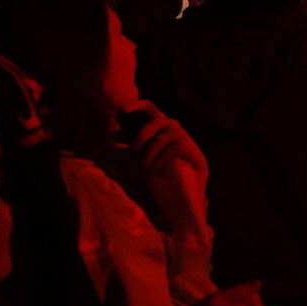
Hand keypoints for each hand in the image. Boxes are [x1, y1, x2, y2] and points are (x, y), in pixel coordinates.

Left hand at [127, 102, 211, 237]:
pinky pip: (175, 148)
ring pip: (164, 136)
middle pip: (158, 119)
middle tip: (134, 148)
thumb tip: (112, 137)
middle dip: (143, 132)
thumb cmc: (160, 177)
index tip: (124, 110)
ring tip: (144, 170)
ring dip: (151, 153)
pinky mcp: (194, 151)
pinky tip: (156, 171)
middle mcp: (174, 129)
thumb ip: (132, 148)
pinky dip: (162, 160)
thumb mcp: (142, 159)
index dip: (139, 105)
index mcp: (161, 128)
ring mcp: (185, 139)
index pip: (152, 109)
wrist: (182, 199)